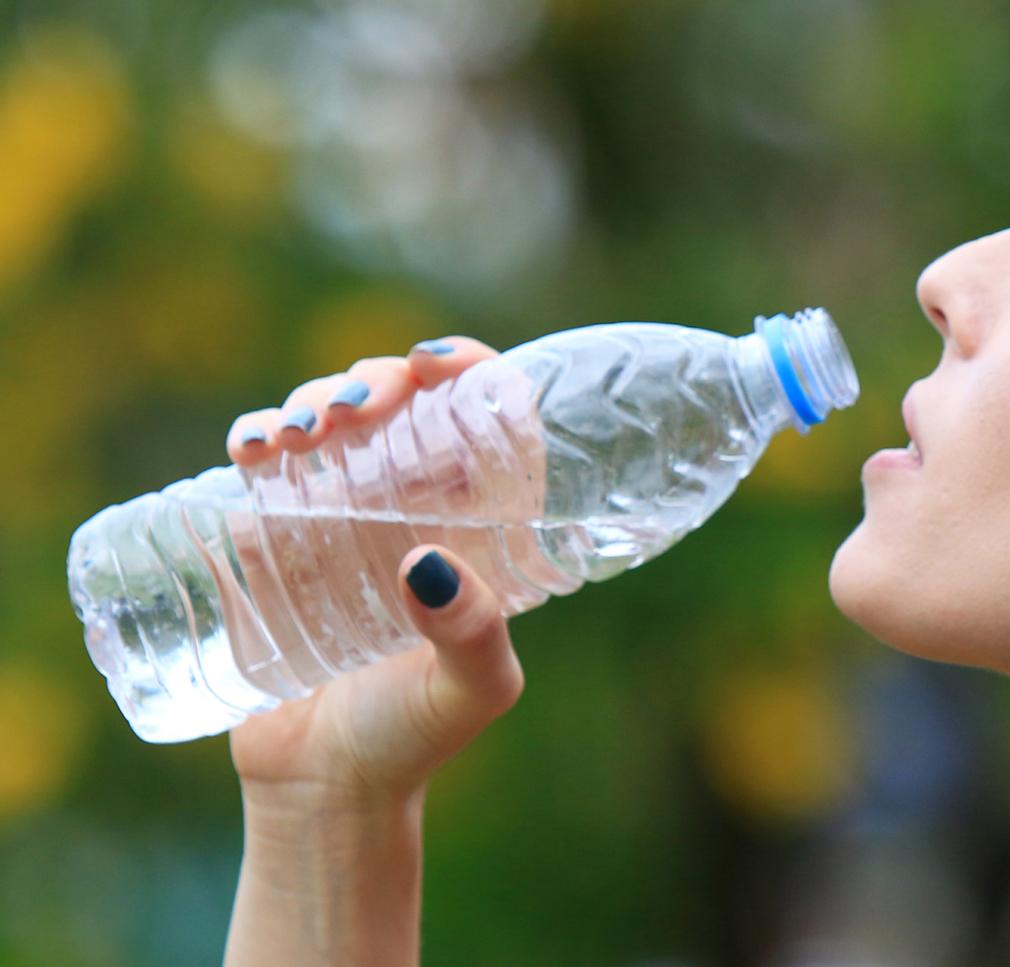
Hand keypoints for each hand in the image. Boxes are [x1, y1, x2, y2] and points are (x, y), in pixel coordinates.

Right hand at [223, 337, 524, 807]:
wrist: (323, 787)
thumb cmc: (413, 741)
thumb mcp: (469, 693)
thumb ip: (472, 637)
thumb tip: (427, 563)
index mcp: (480, 525)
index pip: (488, 420)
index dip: (470, 371)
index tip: (436, 363)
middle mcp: (417, 506)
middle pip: (405, 404)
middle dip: (377, 379)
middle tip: (354, 410)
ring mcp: (344, 516)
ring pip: (335, 418)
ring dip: (313, 399)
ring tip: (295, 434)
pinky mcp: (278, 536)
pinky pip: (269, 462)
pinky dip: (257, 434)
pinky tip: (253, 445)